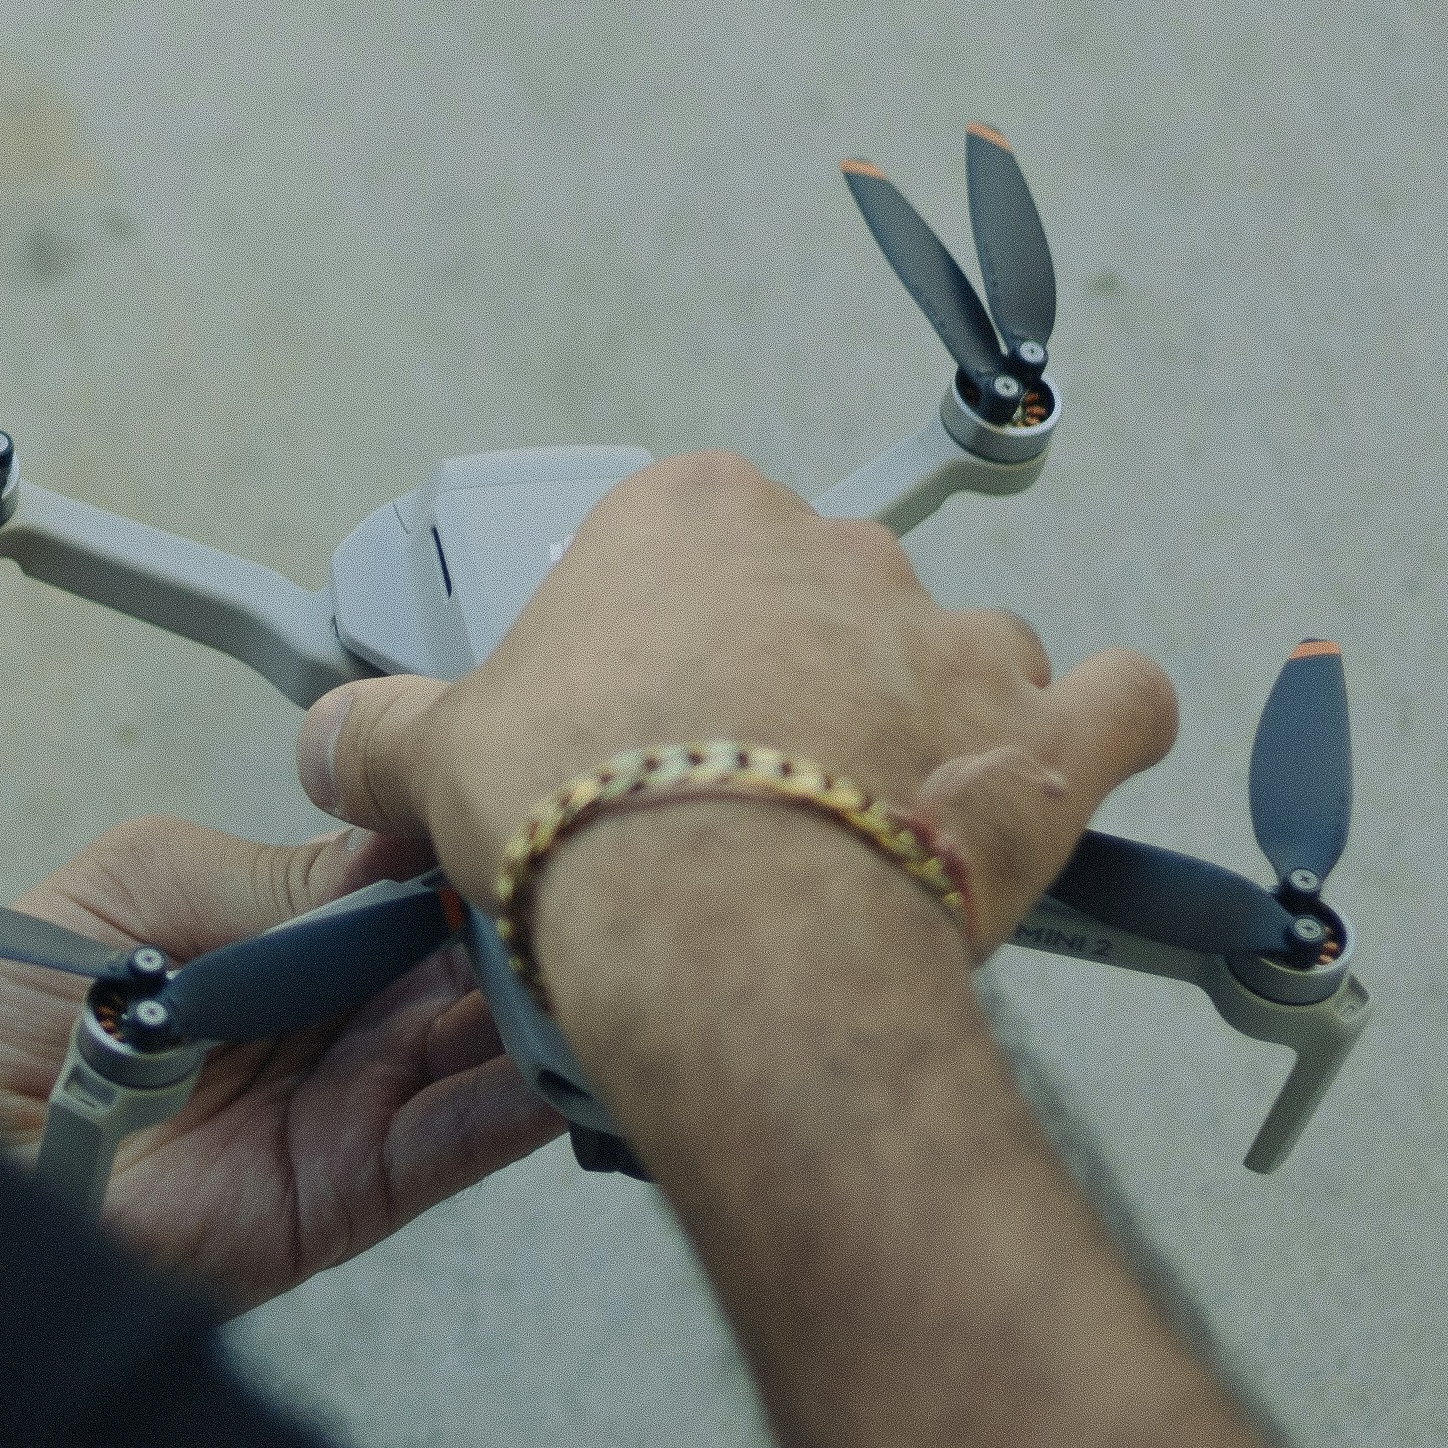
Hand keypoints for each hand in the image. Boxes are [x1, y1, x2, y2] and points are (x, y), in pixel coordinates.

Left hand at [0, 816, 565, 1309]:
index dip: (465, 845)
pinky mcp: (347, 1190)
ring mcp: (350, 1102)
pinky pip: (455, 1144)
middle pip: (468, 962)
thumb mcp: (132, 888)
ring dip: (544, 1007)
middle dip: (523, 921)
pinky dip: (517, 1106)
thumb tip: (394, 843)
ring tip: (596, 957)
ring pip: (485, 1049)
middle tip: (582, 879)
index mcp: (283, 932)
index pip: (411, 878)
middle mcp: (335, 1015)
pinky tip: (563, 1061)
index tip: (521, 802)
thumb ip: (267, 874)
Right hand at [287, 454, 1181, 959]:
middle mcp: (834, 552)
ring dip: (929, 722)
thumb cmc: (588, 819)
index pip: (679, 544)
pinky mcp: (1050, 739)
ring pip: (960, 655)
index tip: (631, 712)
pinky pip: (1118, 704)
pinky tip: (1058, 774)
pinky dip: (1100, 734)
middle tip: (728, 791)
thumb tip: (329, 740)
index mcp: (689, 518)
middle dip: (790, 683)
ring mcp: (955, 639)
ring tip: (867, 823)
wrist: (726, 929)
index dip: (655, 640)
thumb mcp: (436, 764)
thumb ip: (377, 735)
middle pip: (819, 597)